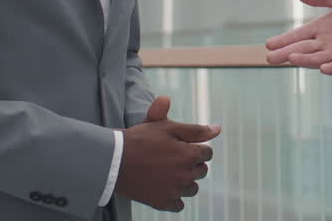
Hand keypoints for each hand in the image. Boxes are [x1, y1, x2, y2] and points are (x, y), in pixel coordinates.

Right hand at [116, 96, 220, 211]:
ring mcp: (175, 191)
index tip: (179, 145)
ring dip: (185, 180)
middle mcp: (185, 175)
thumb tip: (218, 129)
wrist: (113, 160)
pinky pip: (179, 204)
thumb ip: (195, 130)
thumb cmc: (140, 139)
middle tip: (172, 157)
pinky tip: (162, 185)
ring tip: (167, 171)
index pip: (207, 152)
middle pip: (202, 171)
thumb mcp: (167, 127)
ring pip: (192, 188)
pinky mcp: (163, 203)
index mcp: (189, 155)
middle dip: (191, 163)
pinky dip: (173, 196)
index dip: (194, 147)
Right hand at [264, 0, 331, 73]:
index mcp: (322, 29)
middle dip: (288, 54)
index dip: (285, 40)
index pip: (299, 35)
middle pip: (304, 50)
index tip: (269, 44)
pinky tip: (323, 69)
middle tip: (270, 58)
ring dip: (306, 60)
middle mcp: (328, 44)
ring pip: (319, 59)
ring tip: (291, 59)